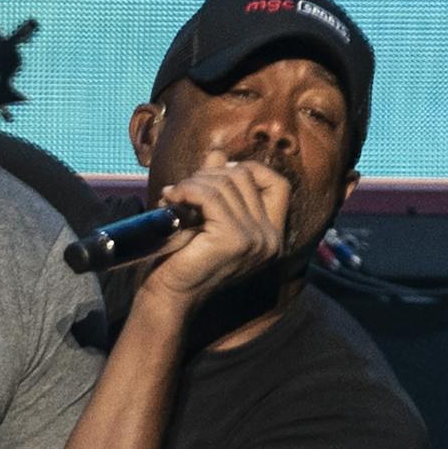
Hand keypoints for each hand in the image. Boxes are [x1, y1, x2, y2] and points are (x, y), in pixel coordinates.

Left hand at [144, 150, 291, 305]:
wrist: (169, 295)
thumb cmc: (185, 259)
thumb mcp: (206, 217)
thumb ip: (217, 186)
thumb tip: (218, 153)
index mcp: (272, 236)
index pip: (279, 185)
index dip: (250, 169)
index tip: (217, 173)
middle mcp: (270, 239)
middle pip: (245, 177)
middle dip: (209, 175)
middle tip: (182, 190)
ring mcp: (255, 239)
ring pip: (225, 183)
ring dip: (193, 183)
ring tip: (173, 197)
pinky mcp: (233, 238)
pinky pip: (209, 195)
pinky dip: (187, 190)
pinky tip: (172, 198)